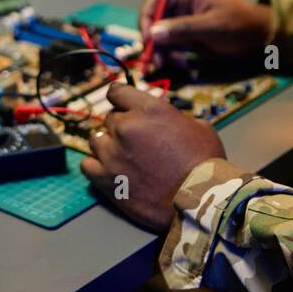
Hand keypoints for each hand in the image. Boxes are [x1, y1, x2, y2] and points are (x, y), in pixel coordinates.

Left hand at [80, 83, 225, 231]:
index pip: (116, 92)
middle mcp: (125, 127)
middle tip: (135, 140)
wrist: (199, 200)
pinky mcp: (106, 179)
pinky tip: (109, 170)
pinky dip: (96, 165)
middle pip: (109, 118)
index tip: (124, 106)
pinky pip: (87, 165)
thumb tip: (165, 121)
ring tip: (122, 155)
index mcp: (147, 109)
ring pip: (96, 140)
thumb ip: (173, 118)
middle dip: (121, 126)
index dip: (121, 99)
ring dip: (108, 144)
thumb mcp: (198, 126)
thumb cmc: (205, 163)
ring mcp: (112, 154)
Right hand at [139, 0, 273, 61]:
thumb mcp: (213, 26)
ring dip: (163, 53)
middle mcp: (182, 7)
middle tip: (155, 61)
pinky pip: (172, 48)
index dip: (146, 18)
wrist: (262, 38)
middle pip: (154, 21)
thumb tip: (153, 33)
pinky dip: (173, 58)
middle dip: (153, 41)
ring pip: (161, 37)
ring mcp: (184, 23)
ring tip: (174, 65)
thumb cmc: (241, 24)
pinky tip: (182, 65)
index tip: (147, 38)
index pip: (155, 0)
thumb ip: (183, 28)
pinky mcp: (188, 39)